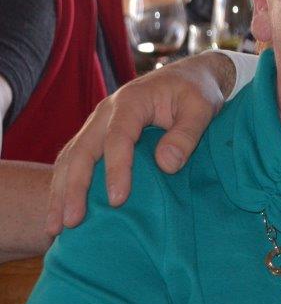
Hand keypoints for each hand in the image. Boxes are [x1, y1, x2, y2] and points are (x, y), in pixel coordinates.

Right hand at [45, 52, 235, 234]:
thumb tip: (166, 165)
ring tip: (54, 228)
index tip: (117, 201)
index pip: (118, 138)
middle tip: (70, 223)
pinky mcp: (98, 134)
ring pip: (71, 157)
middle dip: (73, 188)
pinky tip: (61, 210)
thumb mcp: (203, 108)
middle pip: (82, 150)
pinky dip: (65, 185)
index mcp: (132, 101)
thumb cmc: (197, 91)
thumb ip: (187, 134)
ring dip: (61, 191)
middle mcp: (107, 111)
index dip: (116, 170)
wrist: (189, 76)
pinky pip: (74, 160)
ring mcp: (98, 123)